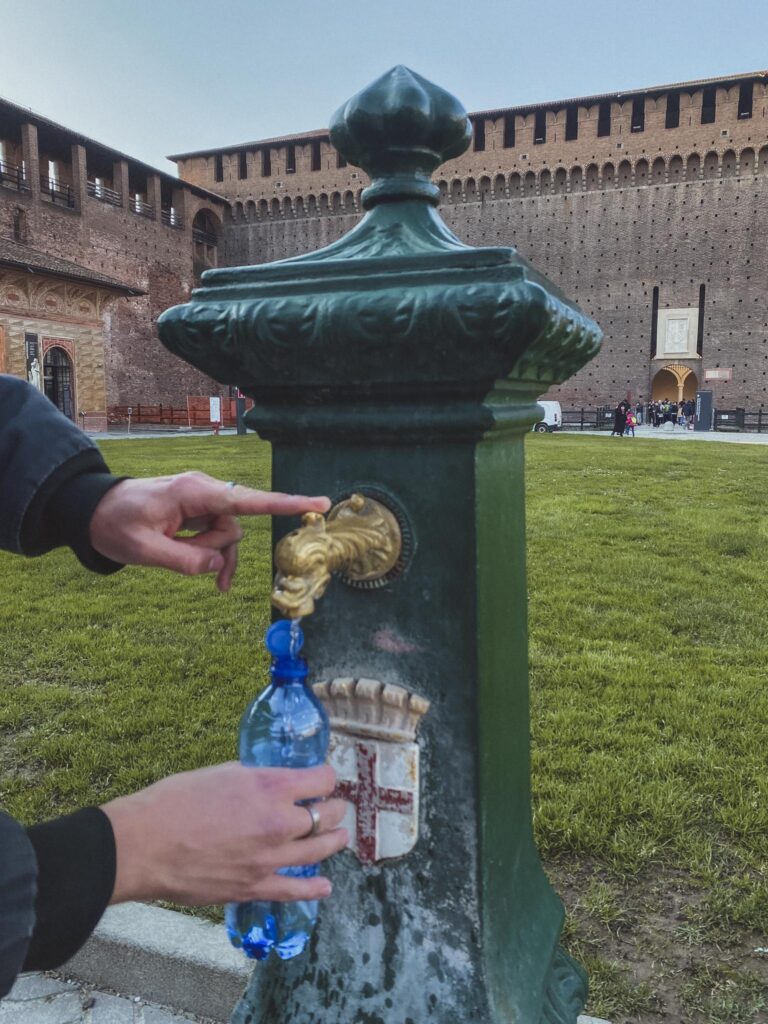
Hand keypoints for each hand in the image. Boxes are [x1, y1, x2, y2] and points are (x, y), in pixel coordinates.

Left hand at [89, 473, 329, 590]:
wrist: (95, 511)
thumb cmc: (116, 524)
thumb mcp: (143, 550)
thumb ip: (183, 560)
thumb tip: (218, 565)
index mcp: (193, 492)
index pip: (247, 500)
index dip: (284, 503)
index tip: (317, 503)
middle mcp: (204, 491)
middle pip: (234, 525)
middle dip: (216, 550)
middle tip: (182, 557)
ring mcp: (203, 500)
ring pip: (229, 534)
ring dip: (211, 555)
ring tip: (182, 561)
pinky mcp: (201, 511)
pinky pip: (220, 537)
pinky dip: (215, 556)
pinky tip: (214, 578)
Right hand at [102, 763, 347, 904]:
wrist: (144, 845)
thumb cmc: (174, 801)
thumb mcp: (222, 772)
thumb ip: (254, 778)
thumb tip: (268, 781)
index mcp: (270, 787)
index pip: (320, 779)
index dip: (325, 776)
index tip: (323, 778)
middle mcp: (278, 822)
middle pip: (326, 815)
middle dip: (334, 808)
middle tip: (334, 806)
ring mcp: (269, 858)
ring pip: (319, 851)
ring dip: (333, 841)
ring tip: (339, 836)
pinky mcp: (254, 887)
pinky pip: (294, 890)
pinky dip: (314, 889)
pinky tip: (325, 887)